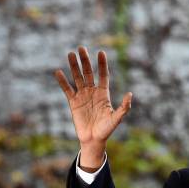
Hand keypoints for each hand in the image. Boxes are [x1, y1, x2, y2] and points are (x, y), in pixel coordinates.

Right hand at [55, 46, 131, 168]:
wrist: (93, 139)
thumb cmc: (107, 129)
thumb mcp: (117, 118)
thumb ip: (124, 107)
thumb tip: (130, 94)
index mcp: (103, 94)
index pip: (103, 75)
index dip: (102, 64)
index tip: (101, 52)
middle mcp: (92, 92)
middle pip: (88, 73)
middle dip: (85, 61)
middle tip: (81, 48)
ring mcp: (82, 96)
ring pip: (77, 78)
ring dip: (74, 66)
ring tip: (70, 54)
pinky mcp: (73, 103)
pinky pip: (67, 90)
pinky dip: (63, 81)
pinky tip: (58, 72)